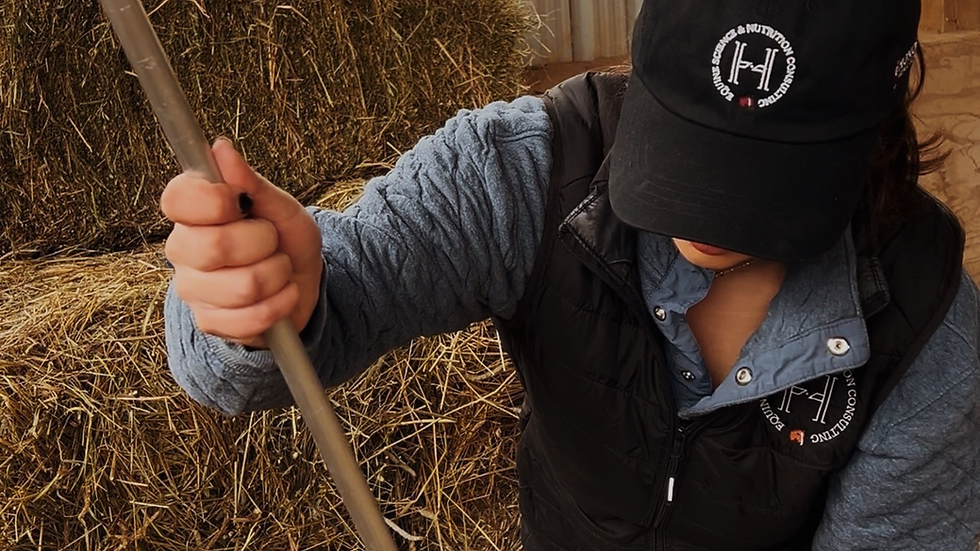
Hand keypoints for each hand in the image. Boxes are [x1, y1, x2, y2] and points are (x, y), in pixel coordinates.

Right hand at [161, 139, 322, 347]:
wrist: (301, 285)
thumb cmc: (286, 240)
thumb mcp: (281, 207)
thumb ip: (251, 183)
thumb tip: (220, 148)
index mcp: (191, 212)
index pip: (178, 199)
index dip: (216, 200)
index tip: (241, 202)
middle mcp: (182, 249)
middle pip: (214, 246)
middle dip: (263, 242)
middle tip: (271, 240)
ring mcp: (192, 289)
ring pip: (242, 285)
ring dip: (277, 275)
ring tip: (279, 269)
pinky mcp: (209, 322)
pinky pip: (249, 318)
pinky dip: (279, 305)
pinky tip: (281, 296)